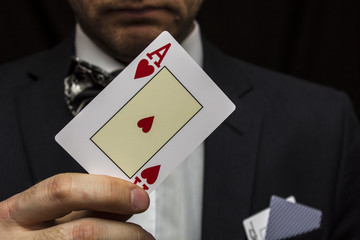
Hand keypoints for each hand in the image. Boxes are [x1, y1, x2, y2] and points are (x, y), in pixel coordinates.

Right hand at [0, 173, 154, 238]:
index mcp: (17, 212)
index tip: (138, 195)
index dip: (108, 190)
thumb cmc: (22, 235)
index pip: (64, 190)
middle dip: (123, 230)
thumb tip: (125, 198)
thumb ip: (80, 205)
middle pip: (83, 231)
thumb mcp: (42, 214)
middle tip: (144, 233)